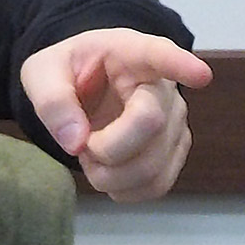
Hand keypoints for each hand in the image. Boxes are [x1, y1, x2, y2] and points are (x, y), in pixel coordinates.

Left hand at [21, 30, 211, 200]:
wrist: (86, 87)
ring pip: (153, 166)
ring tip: (91, 153)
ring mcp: (176, 122)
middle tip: (80, 140)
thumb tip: (76, 140)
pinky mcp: (176, 151)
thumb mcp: (43, 73)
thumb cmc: (70, 72)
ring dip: (109, 175)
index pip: (161, 56)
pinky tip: (109, 170)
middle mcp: (164, 87)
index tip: (201, 75)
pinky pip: (157, 186)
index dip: (182, 66)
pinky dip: (123, 190)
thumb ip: (52, 100)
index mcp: (132, 54)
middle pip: (150, 126)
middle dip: (104, 148)